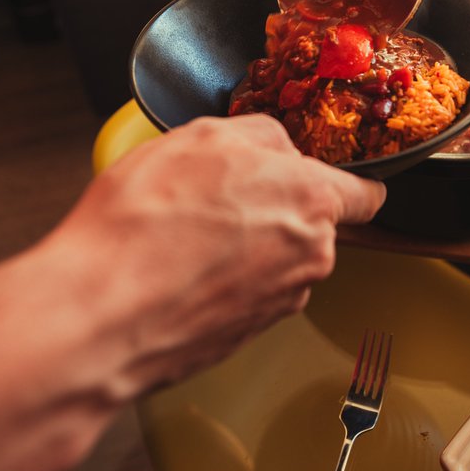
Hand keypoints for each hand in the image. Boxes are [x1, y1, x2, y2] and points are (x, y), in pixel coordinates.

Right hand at [0, 115, 384, 470]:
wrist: (102, 313)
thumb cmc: (146, 224)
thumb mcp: (202, 137)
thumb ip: (261, 136)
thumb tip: (278, 148)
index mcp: (312, 199)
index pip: (367, 194)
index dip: (350, 184)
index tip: (340, 182)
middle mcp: (310, 255)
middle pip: (311, 224)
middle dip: (275, 209)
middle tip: (217, 199)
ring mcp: (282, 301)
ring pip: (277, 259)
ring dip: (246, 246)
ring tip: (186, 236)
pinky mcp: (249, 334)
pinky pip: (248, 294)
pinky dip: (224, 281)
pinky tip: (181, 270)